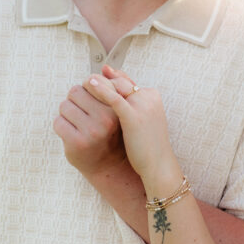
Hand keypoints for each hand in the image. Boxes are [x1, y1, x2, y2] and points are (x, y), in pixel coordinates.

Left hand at [53, 71, 125, 176]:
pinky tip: (72, 133)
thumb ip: (114, 88)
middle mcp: (106, 118)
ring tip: (78, 123)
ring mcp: (92, 132)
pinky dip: (61, 126)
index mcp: (117, 106)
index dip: (87, 89)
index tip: (92, 101)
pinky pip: (58, 122)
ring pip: (64, 106)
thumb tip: (104, 67)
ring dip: (67, 113)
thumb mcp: (119, 109)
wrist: (110, 165)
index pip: (91, 81)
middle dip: (75, 101)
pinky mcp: (77, 143)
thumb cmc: (112, 132)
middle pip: (75, 92)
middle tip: (83, 114)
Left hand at [83, 72, 179, 188]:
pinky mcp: (133, 116)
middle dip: (103, 81)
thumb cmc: (147, 146)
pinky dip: (101, 90)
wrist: (157, 165)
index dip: (111, 80)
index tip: (97, 78)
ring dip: (99, 84)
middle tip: (87, 81)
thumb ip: (130, 107)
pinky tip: (89, 85)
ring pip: (115, 86)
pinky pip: (114, 98)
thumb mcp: (142, 121)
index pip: (127, 81)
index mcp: (152, 96)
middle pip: (120, 82)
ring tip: (86, 82)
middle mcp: (148, 97)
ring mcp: (142, 105)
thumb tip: (116, 98)